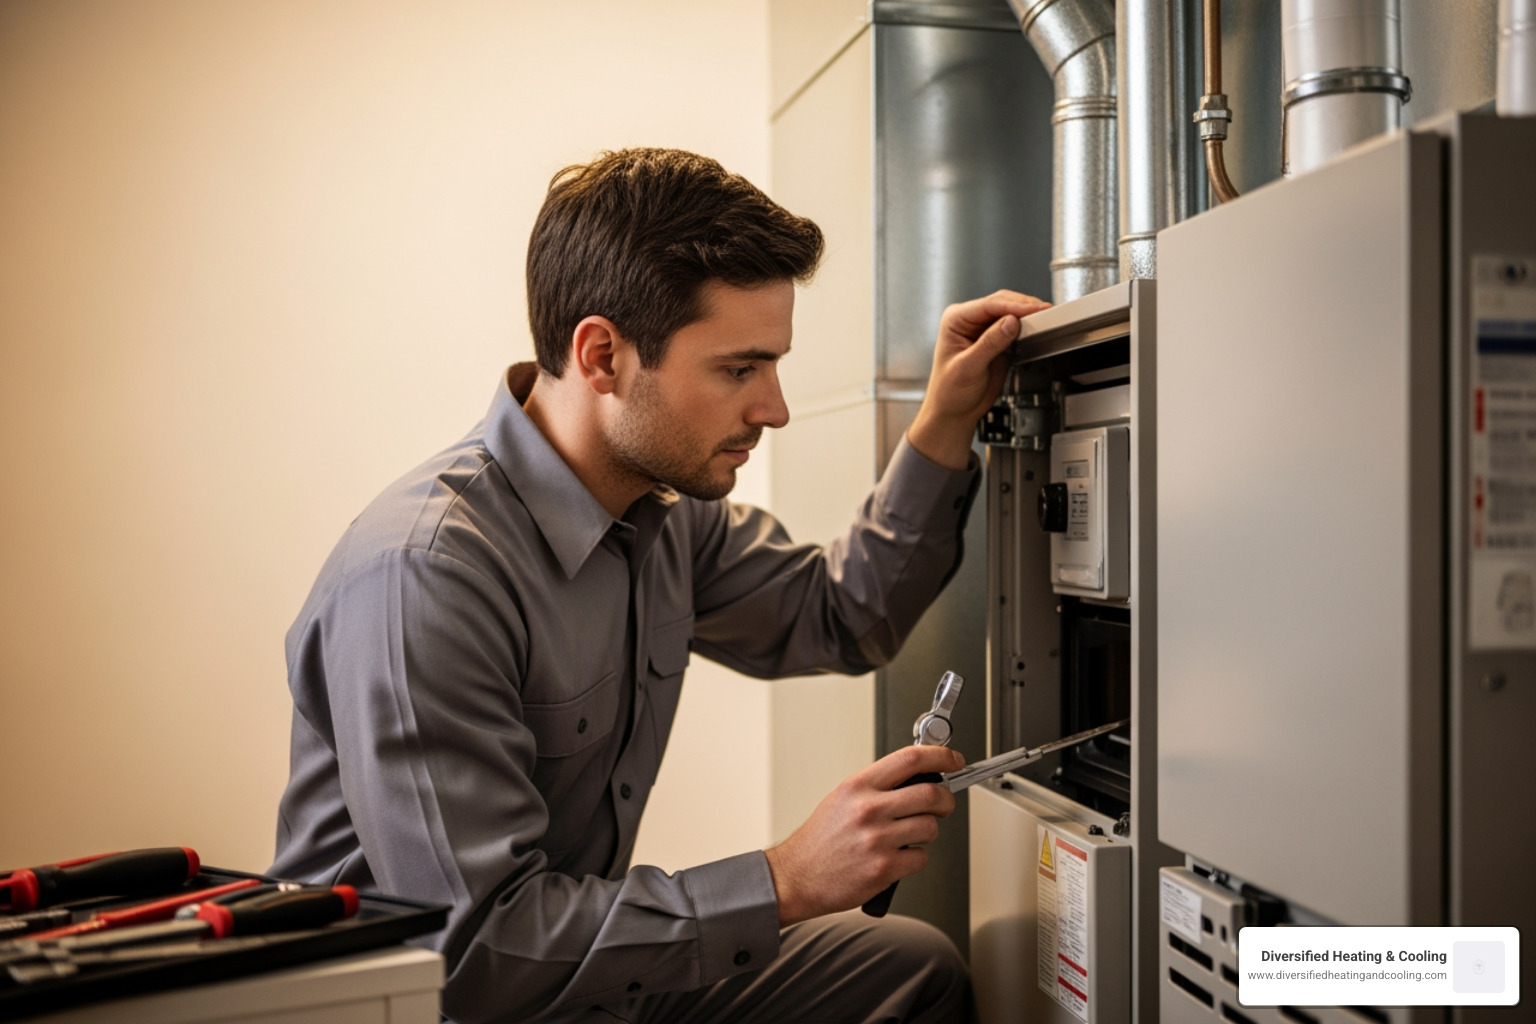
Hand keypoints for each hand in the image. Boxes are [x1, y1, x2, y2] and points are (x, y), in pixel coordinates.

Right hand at [763, 744, 964, 926]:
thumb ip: (878, 787)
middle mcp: (869, 809)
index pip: (910, 759)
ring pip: (930, 827)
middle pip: (930, 793)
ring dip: (927, 831)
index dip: (940, 756)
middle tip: (943, 804)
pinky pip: (920, 858)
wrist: (796, 876)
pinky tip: (897, 857)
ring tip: (908, 836)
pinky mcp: (884, 869)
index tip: (952, 760)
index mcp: (858, 786)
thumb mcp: (843, 799)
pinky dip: (915, 858)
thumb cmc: (819, 840)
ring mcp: (877, 839)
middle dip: (946, 799)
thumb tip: (916, 779)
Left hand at [907, 290, 1051, 469]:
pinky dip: (1028, 327)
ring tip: (1045, 317)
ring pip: (1011, 313)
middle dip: (1024, 307)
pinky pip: (1016, 328)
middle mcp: (969, 321)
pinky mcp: (997, 341)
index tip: (1033, 309)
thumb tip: (1010, 322)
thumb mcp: (968, 367)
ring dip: (1028, 315)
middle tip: (1045, 312)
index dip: (1013, 306)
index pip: (988, 305)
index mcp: (955, 320)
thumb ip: (990, 344)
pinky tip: (1037, 328)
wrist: (954, 411)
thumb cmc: (949, 392)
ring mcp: (984, 329)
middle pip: (1001, 303)